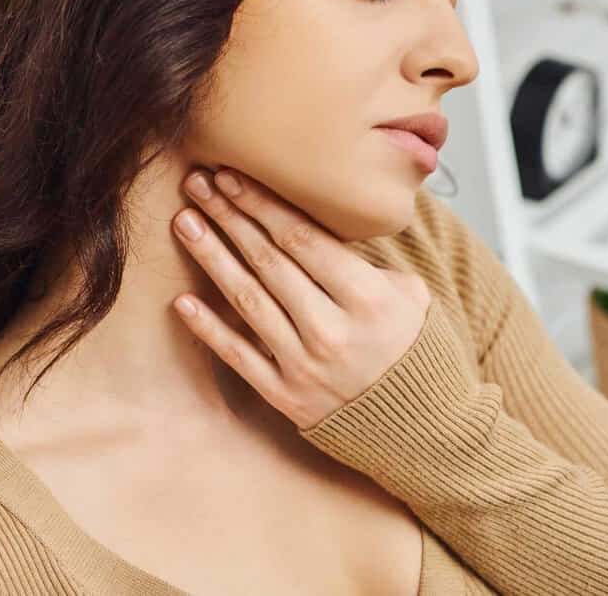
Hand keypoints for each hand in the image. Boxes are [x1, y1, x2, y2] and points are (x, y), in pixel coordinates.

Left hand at [170, 165, 431, 431]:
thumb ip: (365, 262)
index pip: (302, 240)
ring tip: (185, 223)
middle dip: (229, 217)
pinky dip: (209, 328)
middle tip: (197, 185)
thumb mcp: (411, 297)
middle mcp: (332, 330)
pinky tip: (183, 300)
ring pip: (248, 300)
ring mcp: (305, 366)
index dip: (261, 205)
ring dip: (212, 257)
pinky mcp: (286, 396)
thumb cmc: (416, 350)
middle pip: (268, 261)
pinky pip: (240, 356)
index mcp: (367, 298)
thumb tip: (314, 225)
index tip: (231, 176)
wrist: (424, 431)